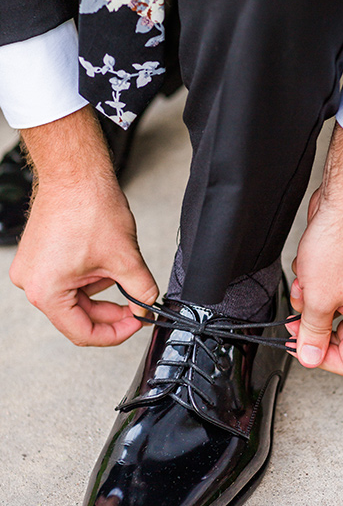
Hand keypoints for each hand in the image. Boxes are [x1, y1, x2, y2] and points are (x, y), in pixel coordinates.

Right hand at [10, 176, 157, 345]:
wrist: (76, 172)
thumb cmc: (88, 205)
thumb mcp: (125, 258)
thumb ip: (141, 292)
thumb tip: (147, 309)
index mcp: (46, 291)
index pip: (83, 332)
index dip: (115, 333)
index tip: (136, 323)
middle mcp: (32, 283)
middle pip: (78, 316)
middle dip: (111, 311)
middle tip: (137, 306)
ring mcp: (33, 269)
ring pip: (75, 298)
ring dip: (102, 291)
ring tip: (119, 269)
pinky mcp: (39, 256)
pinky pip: (68, 280)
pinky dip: (90, 277)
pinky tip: (105, 261)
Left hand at [285, 123, 342, 375]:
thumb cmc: (341, 244)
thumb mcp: (318, 298)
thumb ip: (313, 333)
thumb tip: (309, 357)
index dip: (319, 358)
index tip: (298, 345)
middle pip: (339, 337)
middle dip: (311, 324)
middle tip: (295, 314)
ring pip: (331, 312)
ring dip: (310, 301)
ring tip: (304, 282)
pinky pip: (331, 291)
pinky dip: (315, 284)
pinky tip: (308, 267)